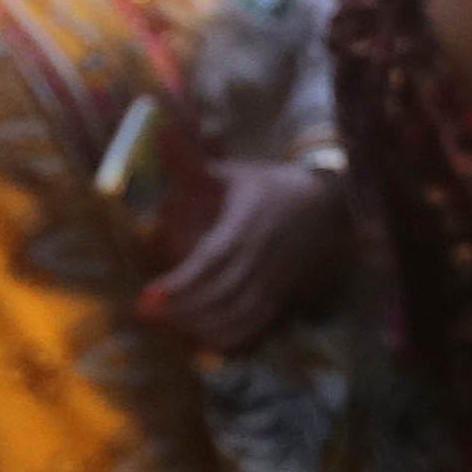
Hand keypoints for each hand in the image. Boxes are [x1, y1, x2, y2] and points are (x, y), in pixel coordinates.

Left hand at [142, 158, 348, 353]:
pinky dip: (228, 337)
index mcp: (247, 224)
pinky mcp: (279, 296)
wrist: (326, 206)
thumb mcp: (230, 171)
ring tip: (168, 327)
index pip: (213, 260)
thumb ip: (190, 160)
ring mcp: (273, 279)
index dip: (181, 282)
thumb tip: (155, 129)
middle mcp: (261, 256)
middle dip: (181, 310)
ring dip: (200, 326)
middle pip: (221, 294)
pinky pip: (255, 324)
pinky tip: (202, 341)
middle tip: (146, 314)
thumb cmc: (267, 187)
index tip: (148, 295)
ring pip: (237, 314)